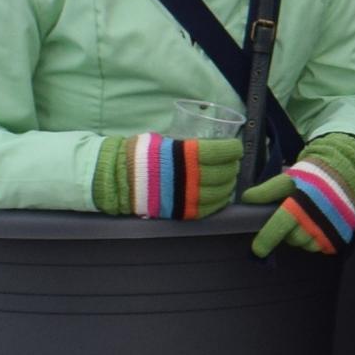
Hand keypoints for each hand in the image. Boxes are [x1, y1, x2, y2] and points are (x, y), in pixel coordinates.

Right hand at [94, 132, 242, 220]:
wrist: (118, 179)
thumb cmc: (139, 156)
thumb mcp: (163, 142)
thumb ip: (184, 146)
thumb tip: (203, 146)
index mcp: (186, 155)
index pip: (221, 152)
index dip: (233, 149)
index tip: (236, 147)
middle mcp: (190, 176)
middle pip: (224, 173)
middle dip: (233, 167)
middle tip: (234, 163)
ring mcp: (188, 197)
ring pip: (221, 192)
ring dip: (229, 185)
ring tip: (229, 179)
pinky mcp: (183, 211)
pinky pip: (209, 209)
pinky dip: (219, 202)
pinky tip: (221, 196)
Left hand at [241, 150, 354, 257]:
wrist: (349, 172)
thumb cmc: (316, 174)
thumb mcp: (291, 177)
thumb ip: (270, 189)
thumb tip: (247, 198)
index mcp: (300, 203)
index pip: (279, 225)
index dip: (266, 239)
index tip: (257, 250)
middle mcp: (314, 219)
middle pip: (291, 237)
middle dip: (283, 232)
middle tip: (280, 227)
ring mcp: (328, 229)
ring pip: (304, 244)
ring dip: (299, 237)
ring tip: (302, 222)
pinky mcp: (338, 236)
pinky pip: (319, 246)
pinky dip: (313, 240)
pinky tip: (315, 227)